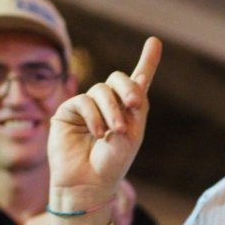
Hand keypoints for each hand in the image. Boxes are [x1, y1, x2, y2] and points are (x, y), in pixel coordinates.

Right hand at [47, 38, 162, 207]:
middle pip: (119, 79)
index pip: (137, 81)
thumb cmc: (112, 164)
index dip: (147, 61)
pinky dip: (93, 116)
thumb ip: (136, 105)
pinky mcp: (68, 111)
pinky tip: (96, 133)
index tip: (155, 42)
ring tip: (112, 133)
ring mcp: (87, 106)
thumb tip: (140, 79)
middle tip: (133, 106)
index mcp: (128, 111)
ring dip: (111, 110)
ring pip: (102, 90)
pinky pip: (83, 101)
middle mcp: (108, 104)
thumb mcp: (132, 134)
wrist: (90, 183)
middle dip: (128, 89)